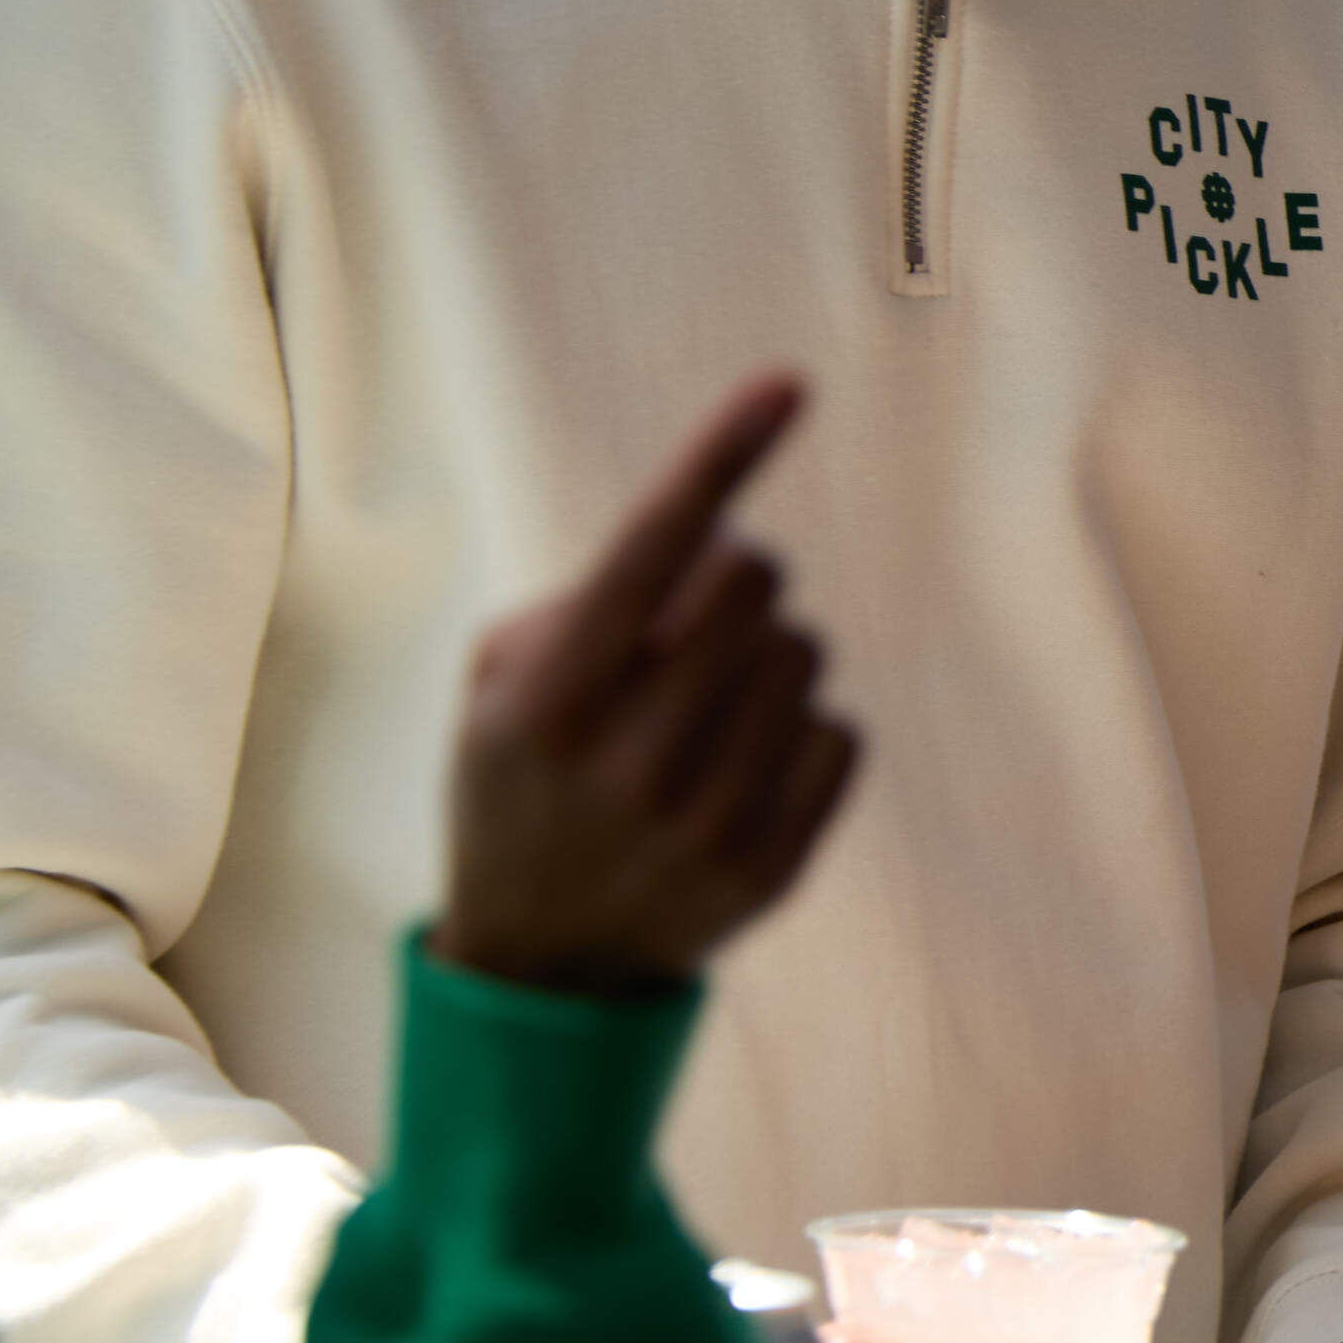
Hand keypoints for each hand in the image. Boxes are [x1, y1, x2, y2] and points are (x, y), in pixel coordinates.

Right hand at [433, 376, 858, 997]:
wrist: (542, 961)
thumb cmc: (525, 776)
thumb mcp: (503, 682)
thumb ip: (597, 594)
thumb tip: (726, 539)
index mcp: (546, 700)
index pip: (651, 547)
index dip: (721, 454)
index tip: (786, 382)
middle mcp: (628, 760)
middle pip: (757, 583)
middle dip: (736, 577)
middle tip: (695, 619)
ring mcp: (705, 821)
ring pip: (806, 654)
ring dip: (767, 657)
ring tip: (703, 709)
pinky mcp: (770, 867)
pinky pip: (839, 733)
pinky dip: (800, 731)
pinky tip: (740, 768)